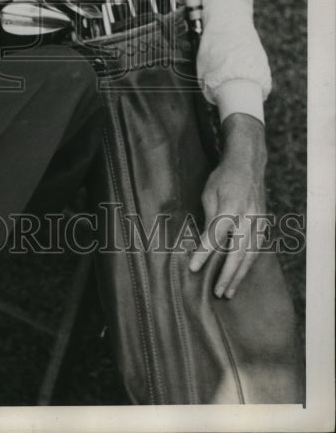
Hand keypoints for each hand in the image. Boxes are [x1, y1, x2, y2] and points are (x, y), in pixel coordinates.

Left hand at [189, 112, 267, 298]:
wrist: (248, 164)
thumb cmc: (223, 177)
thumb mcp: (209, 192)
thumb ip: (209, 217)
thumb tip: (204, 241)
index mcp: (231, 207)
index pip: (216, 235)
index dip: (205, 253)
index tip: (193, 267)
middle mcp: (248, 217)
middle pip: (238, 252)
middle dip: (227, 275)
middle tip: (217, 293)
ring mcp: (259, 222)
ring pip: (251, 255)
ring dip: (240, 275)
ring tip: (229, 291)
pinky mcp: (263, 224)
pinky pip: (257, 249)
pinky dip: (249, 265)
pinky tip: (241, 275)